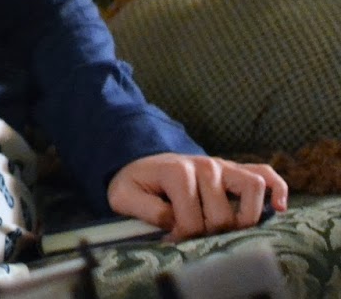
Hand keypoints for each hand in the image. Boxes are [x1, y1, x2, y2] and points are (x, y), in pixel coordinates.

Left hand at [108, 153, 288, 240]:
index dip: (183, 237)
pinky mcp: (236, 170)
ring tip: (232, 231)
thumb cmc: (137, 184)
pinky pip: (265, 173)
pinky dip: (276, 189)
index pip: (193, 218)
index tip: (170, 240)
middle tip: (195, 236)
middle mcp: (205, 165)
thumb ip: (147, 211)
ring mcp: (223, 166)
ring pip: (252, 187)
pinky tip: (279, 208)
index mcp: (177, 171)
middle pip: (224, 213)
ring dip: (247, 216)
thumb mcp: (124, 197)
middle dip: (210, 233)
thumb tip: (176, 226)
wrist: (142, 164)